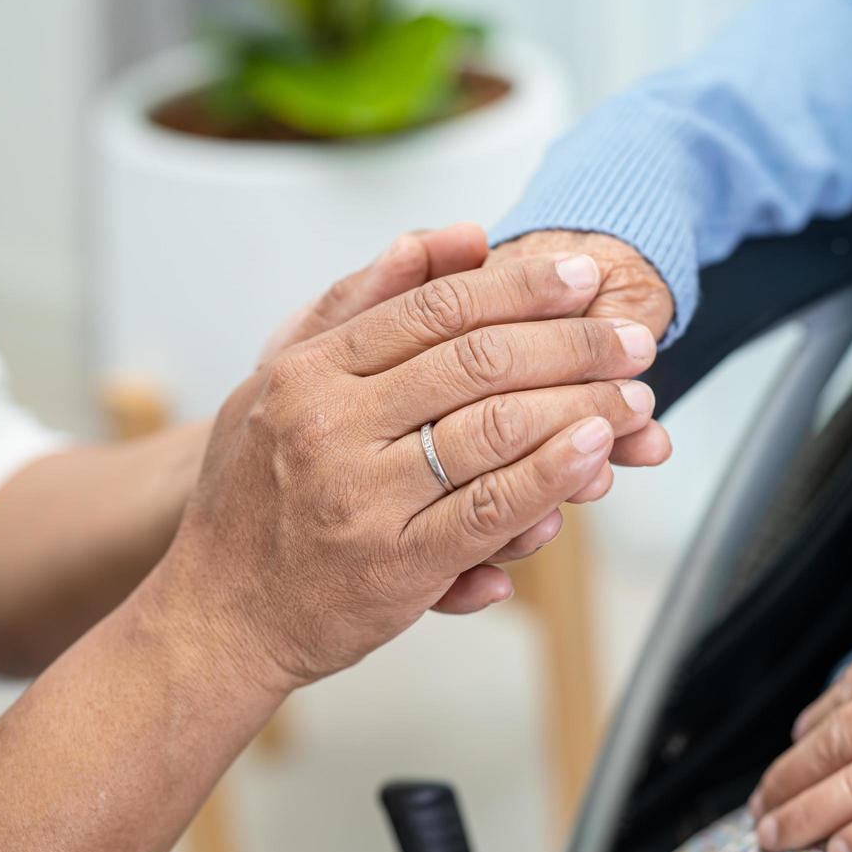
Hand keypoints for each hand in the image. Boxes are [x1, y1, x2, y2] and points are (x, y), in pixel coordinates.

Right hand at [263, 225, 662, 609]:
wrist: (217, 614)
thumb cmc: (255, 494)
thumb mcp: (281, 380)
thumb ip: (360, 304)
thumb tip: (443, 238)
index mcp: (310, 371)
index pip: (435, 308)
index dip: (521, 287)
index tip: (582, 277)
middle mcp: (331, 424)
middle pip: (478, 361)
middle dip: (571, 344)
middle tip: (633, 338)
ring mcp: (363, 495)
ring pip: (495, 429)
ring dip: (580, 406)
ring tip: (634, 395)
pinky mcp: (396, 562)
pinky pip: (491, 509)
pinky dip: (552, 476)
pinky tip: (596, 453)